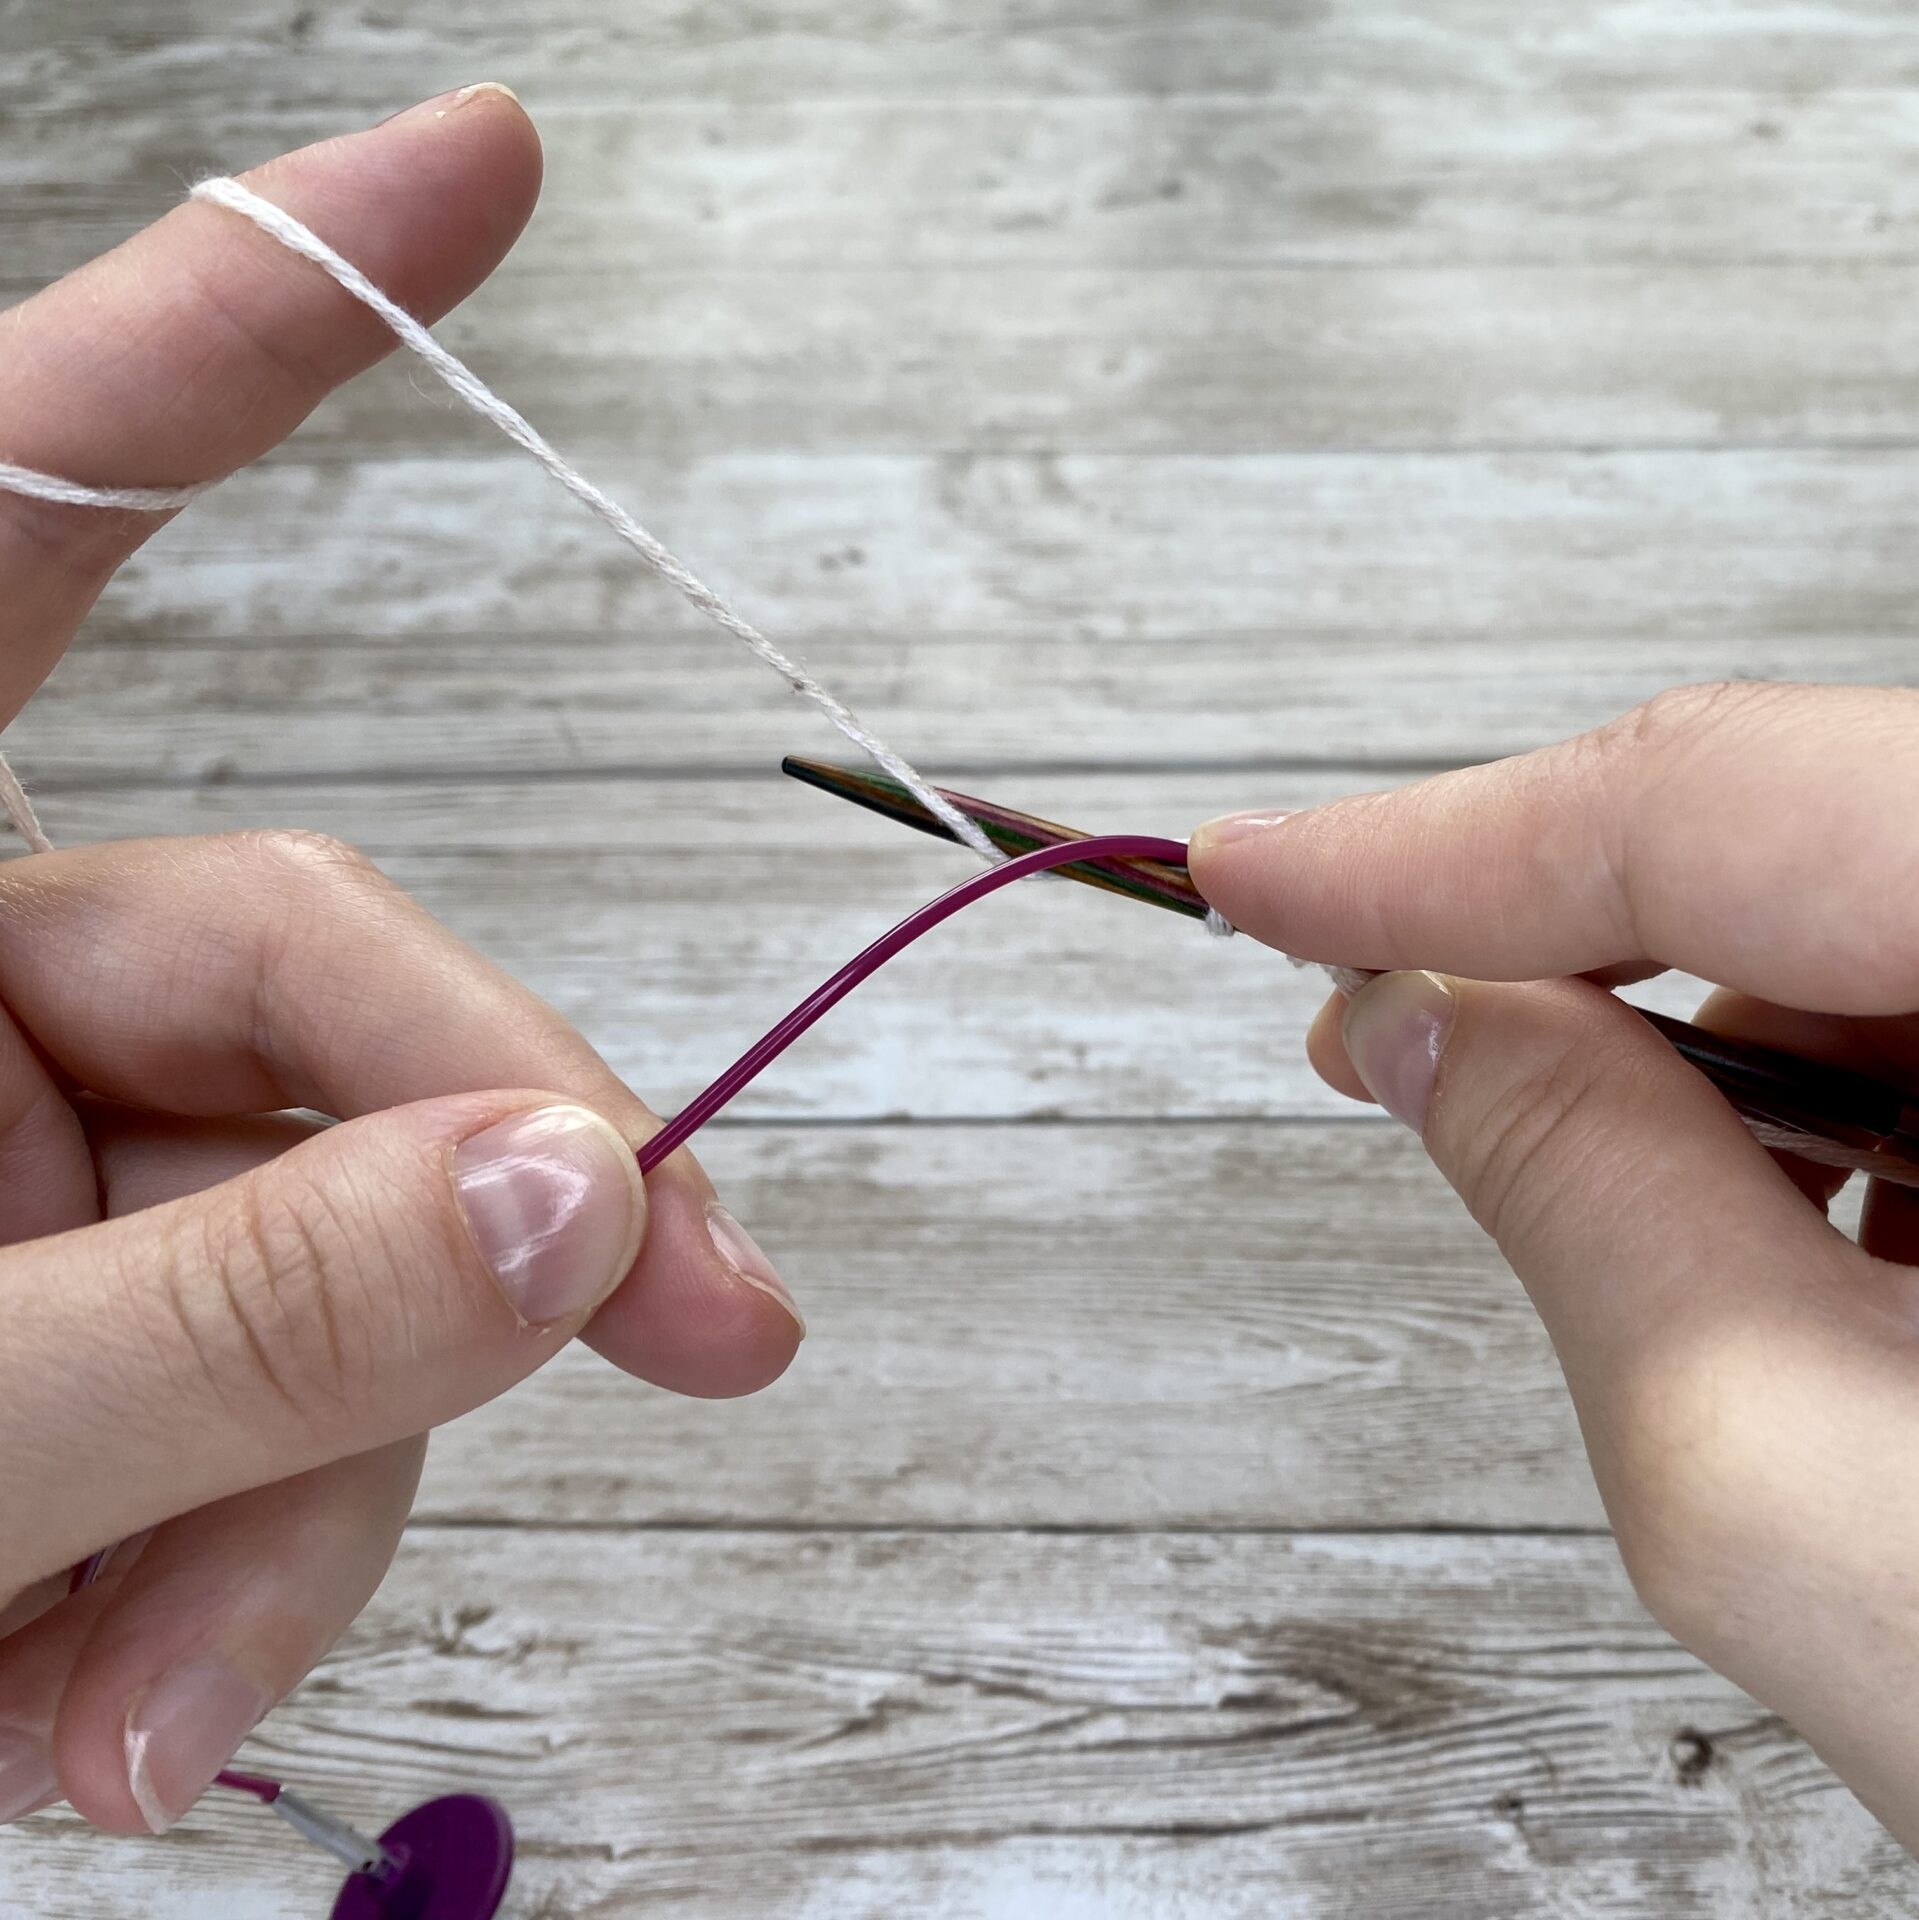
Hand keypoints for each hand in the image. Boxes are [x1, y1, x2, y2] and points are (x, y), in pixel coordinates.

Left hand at [0, 91, 801, 1834]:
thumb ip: (223, 1319)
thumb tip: (579, 1199)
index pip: (20, 515)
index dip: (250, 323)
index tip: (482, 164)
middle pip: (316, 981)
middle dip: (490, 1210)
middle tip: (702, 1335)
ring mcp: (4, 1162)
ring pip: (332, 1236)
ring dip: (319, 1477)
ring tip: (150, 1707)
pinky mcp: (63, 1319)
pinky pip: (268, 1381)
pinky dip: (241, 1549)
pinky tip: (121, 1698)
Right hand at [1191, 684, 1918, 1835]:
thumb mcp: (1811, 1484)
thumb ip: (1576, 1186)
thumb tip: (1427, 1020)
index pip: (1751, 803)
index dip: (1451, 848)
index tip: (1273, 874)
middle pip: (1845, 841)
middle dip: (1605, 970)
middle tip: (1404, 1057)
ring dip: (1774, 1075)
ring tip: (1778, 1296)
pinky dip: (1908, 1109)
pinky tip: (1905, 1271)